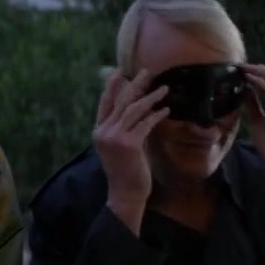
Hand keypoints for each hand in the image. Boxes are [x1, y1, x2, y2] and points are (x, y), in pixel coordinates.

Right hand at [93, 68, 169, 234]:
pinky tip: (165, 110)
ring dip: (150, 97)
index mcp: (99, 132)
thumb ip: (124, 129)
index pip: (105, 104)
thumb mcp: (119, 147)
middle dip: (134, 84)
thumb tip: (139, 111)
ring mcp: (115, 137)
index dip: (112, 87)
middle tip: (147, 71)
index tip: (120, 72)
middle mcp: (104, 132)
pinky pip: (145, 123)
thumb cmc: (125, 171)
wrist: (125, 193)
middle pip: (120, 102)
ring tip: (164, 88)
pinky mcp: (129, 144)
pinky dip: (156, 115)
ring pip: (133, 109)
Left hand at [242, 64, 264, 227]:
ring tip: (243, 69)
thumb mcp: (258, 119)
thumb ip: (254, 104)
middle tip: (241, 65)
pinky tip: (248, 79)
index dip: (262, 71)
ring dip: (259, 71)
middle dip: (260, 67)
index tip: (244, 69)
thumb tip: (245, 90)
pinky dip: (259, 82)